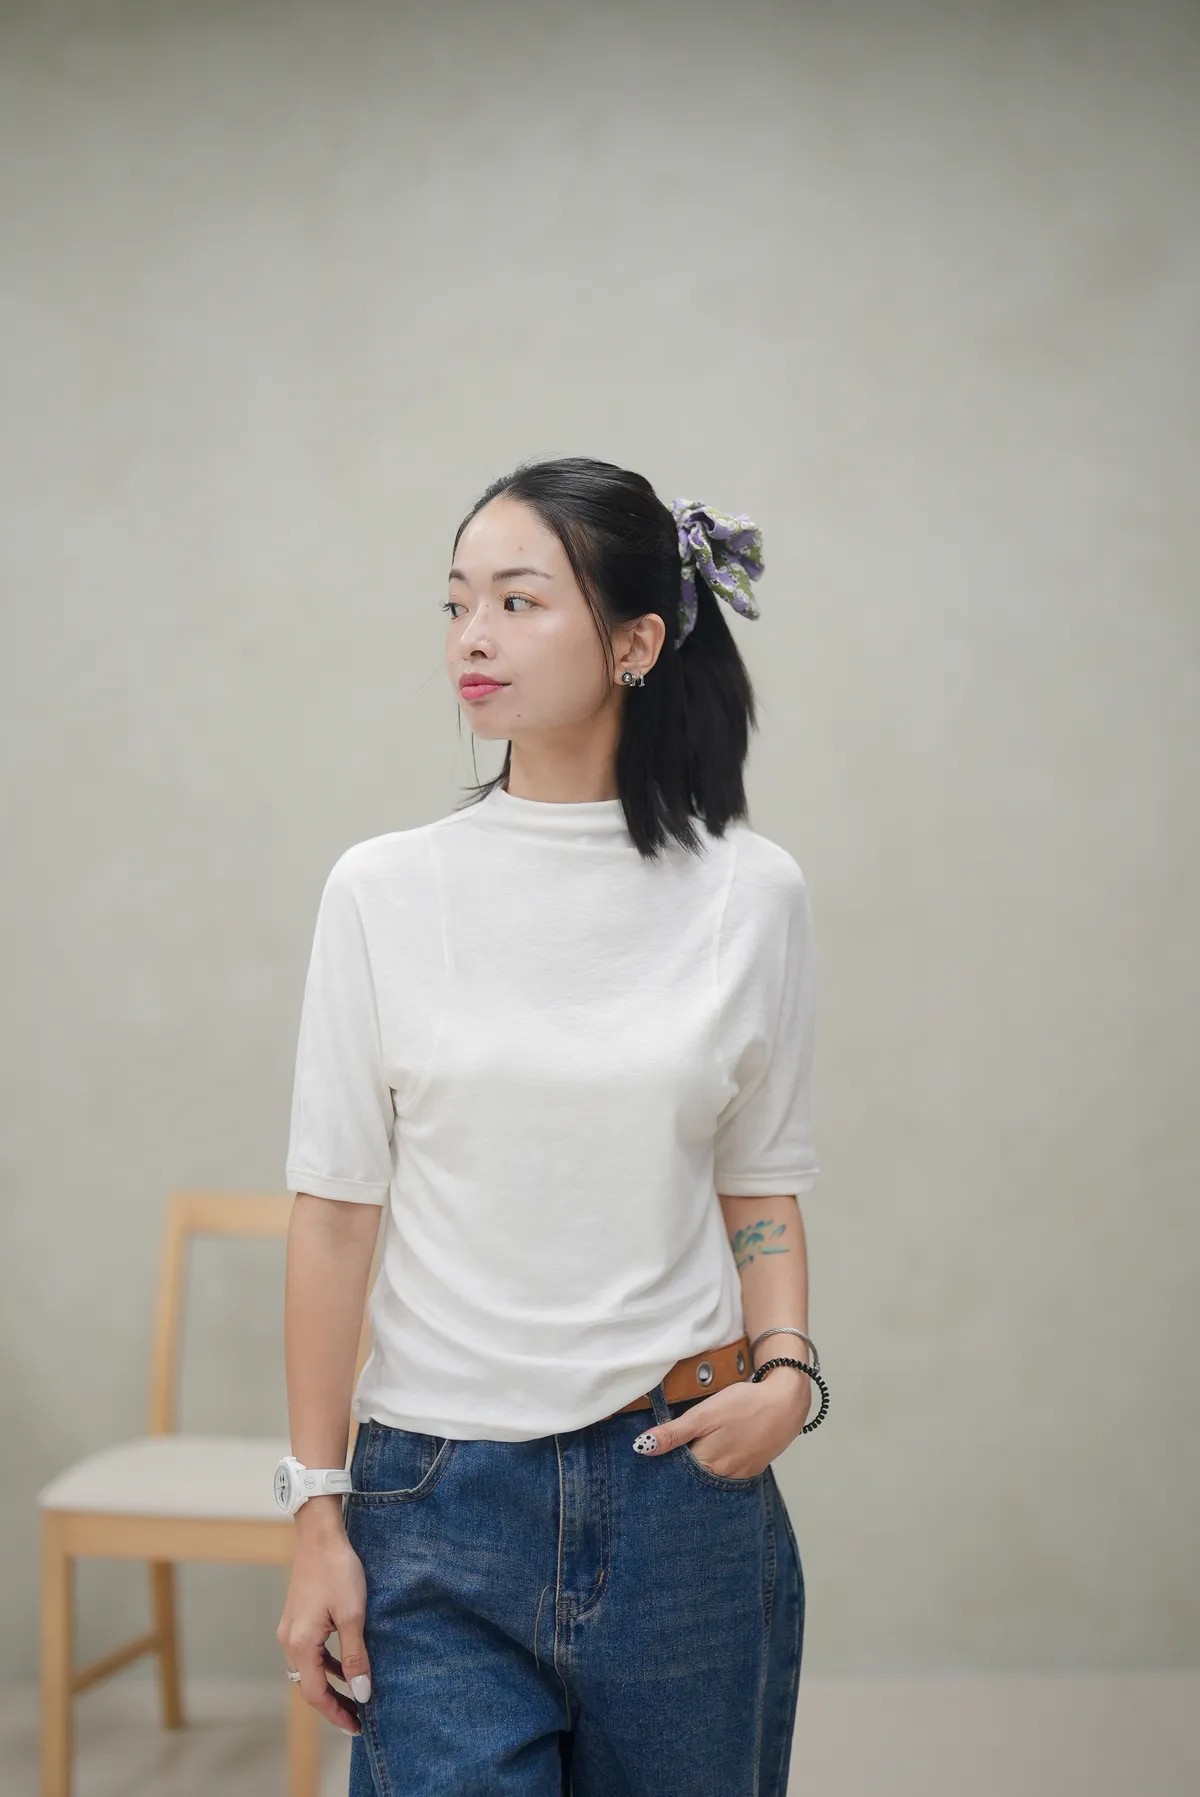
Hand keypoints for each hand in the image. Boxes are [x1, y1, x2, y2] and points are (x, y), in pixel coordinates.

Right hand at [276, 1522, 372, 1735]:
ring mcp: (290, 1629)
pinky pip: (310, 1652)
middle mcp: (289, 1640)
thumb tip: (361, 1693)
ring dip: (330, 1684)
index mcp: (301, 1644)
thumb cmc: (337, 1570)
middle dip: (332, 1703)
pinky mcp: (297, 1618)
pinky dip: (326, 1664)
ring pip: (309, 1669)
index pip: (316, 1694)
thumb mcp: (353, 1615)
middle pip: (309, 1685)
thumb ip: (355, 1656)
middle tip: (357, 1717)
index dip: (336, 1713)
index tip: (356, 1726)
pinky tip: (344, 1663)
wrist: (319, 1534)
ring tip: (354, 1695)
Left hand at [632, 1367, 811, 1479]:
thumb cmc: (744, 1405)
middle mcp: (722, 1477)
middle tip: (666, 1456)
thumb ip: (674, 1433)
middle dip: (678, 1472)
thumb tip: (642, 1448)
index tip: (649, 1459)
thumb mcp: (705, 1414)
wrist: (786, 1402)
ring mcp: (738, 1475)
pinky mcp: (750, 1469)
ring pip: (709, 1479)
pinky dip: (716, 1467)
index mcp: (707, 1465)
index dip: (661, 1466)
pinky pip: (726, 1475)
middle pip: (692, 1480)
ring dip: (697, 1470)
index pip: (674, 1475)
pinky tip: (712, 1454)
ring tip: (688, 1453)